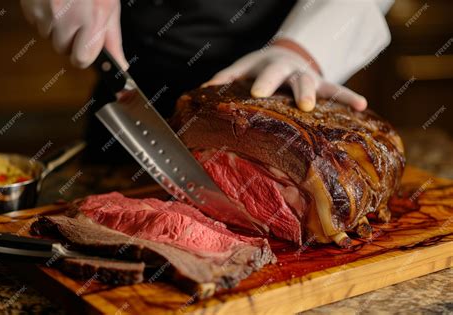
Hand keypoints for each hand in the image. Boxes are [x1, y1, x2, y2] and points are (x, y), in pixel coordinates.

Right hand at [20, 0, 127, 68]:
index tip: (83, 47)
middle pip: (62, 48)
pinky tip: (53, 0)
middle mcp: (69, 18)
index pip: (81, 60)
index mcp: (93, 21)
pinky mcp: (31, 5)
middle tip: (75, 18)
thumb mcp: (110, 10)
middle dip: (68, 38)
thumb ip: (113, 42)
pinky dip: (42, 14)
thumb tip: (121, 67)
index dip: (81, 55)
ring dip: (54, 26)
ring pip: (47, 35)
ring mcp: (47, 11)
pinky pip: (34, 21)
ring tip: (64, 6)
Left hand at [203, 44, 366, 111]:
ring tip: (352, 104)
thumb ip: (225, 79)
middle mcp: (291, 70)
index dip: (262, 83)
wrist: (283, 55)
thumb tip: (202, 92)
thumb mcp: (241, 69)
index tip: (258, 94)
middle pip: (296, 79)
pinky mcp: (322, 84)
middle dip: (300, 91)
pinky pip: (338, 90)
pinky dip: (349, 98)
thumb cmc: (257, 69)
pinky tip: (363, 107)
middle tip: (303, 105)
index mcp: (268, 67)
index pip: (264, 74)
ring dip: (330, 95)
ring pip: (320, 84)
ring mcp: (308, 77)